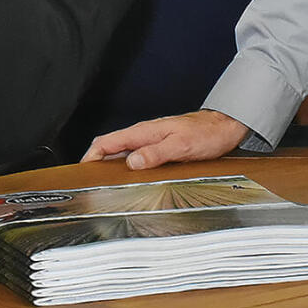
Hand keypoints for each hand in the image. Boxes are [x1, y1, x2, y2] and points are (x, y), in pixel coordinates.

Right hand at [80, 109, 247, 168]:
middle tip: (89, 179)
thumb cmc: (206, 134)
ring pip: (123, 151)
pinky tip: (130, 175)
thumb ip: (155, 153)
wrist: (224, 126)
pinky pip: (136, 154)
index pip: (108, 141)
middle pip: (112, 146)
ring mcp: (151, 139)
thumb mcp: (181, 146)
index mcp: (145, 131)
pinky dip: (126, 164)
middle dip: (96, 160)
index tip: (83, 169)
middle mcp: (145, 134)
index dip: (92, 155)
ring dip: (111, 163)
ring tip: (105, 181)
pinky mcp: (159, 145)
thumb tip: (132, 162)